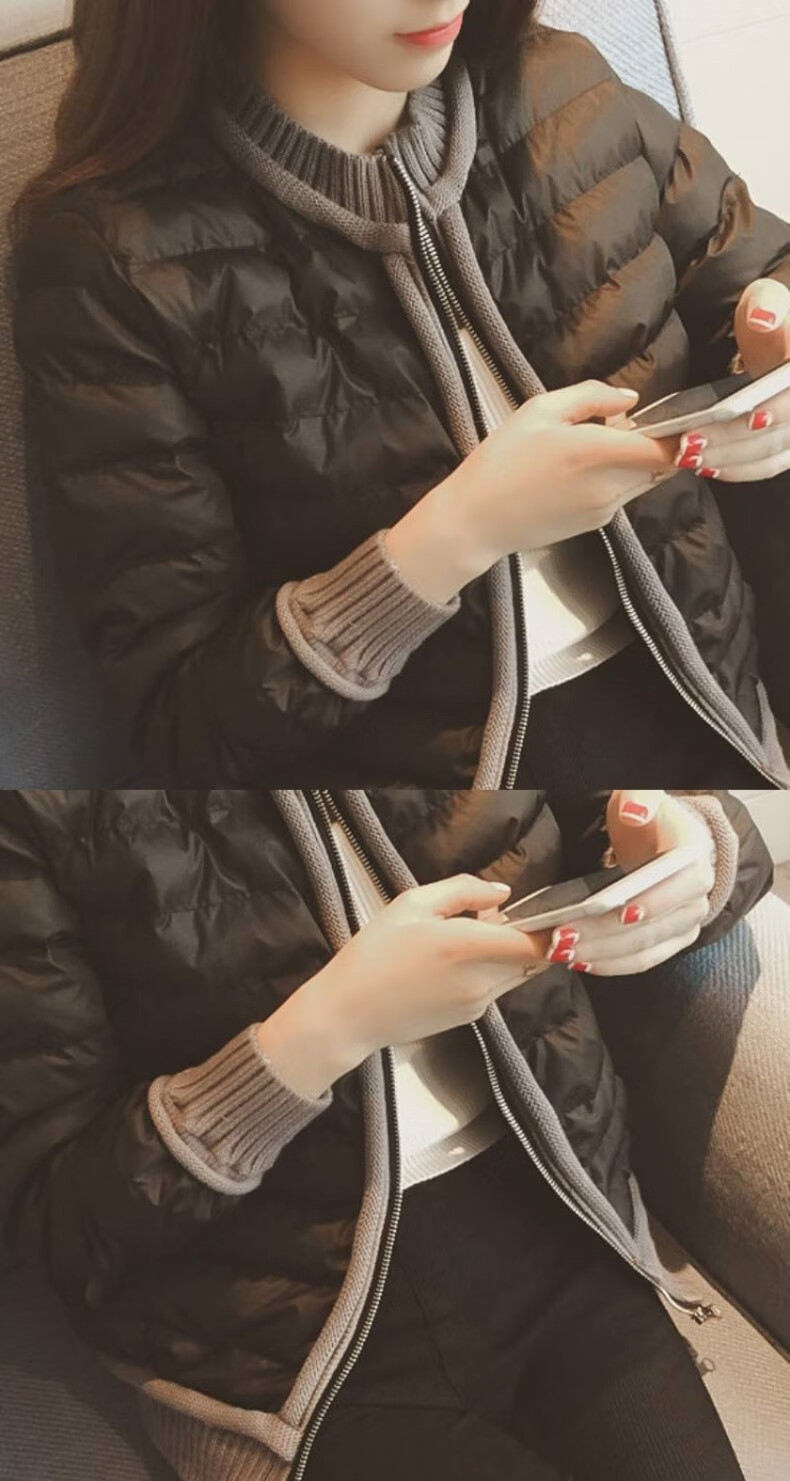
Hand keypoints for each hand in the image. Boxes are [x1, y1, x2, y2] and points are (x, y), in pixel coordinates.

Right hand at [305, 875, 547, 1059]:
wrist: (349, 1013)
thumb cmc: (374, 954)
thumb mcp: (412, 903)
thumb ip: (463, 891)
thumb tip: (502, 894)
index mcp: (468, 946)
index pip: (537, 943)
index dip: (556, 930)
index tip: (561, 914)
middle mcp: (482, 979)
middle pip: (533, 959)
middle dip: (527, 936)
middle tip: (494, 917)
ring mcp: (479, 1002)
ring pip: (516, 973)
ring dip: (508, 953)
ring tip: (465, 938)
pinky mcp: (471, 1017)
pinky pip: (496, 988)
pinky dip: (490, 971)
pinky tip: (452, 963)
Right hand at [385, 381, 681, 603]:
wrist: (476, 521)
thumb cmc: (501, 461)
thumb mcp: (539, 410)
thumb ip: (591, 397)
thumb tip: (629, 400)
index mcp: (596, 452)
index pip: (666, 447)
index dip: (682, 434)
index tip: (681, 418)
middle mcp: (609, 486)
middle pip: (661, 464)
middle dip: (652, 442)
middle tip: (616, 425)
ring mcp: (606, 509)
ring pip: (644, 479)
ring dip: (634, 461)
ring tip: (590, 447)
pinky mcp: (598, 524)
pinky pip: (623, 495)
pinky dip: (616, 479)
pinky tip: (577, 473)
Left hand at [541, 790, 715, 976]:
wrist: (656, 838)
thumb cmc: (645, 817)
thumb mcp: (640, 796)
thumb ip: (639, 797)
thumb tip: (635, 810)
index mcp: (694, 854)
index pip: (684, 882)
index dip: (655, 900)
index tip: (622, 912)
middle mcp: (697, 893)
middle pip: (656, 923)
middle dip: (607, 934)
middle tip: (565, 935)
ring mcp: (685, 921)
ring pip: (646, 947)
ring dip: (604, 954)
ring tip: (563, 950)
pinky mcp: (670, 941)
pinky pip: (644, 960)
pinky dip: (612, 964)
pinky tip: (581, 960)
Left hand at [671, 278, 789, 483]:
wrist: (774, 340)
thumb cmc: (767, 317)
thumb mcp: (767, 299)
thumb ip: (767, 302)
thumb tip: (763, 318)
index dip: (779, 410)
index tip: (751, 419)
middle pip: (783, 432)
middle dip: (735, 439)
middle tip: (690, 443)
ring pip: (773, 454)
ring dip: (730, 459)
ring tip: (688, 455)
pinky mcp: (786, 445)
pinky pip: (767, 466)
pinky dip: (737, 468)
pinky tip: (707, 466)